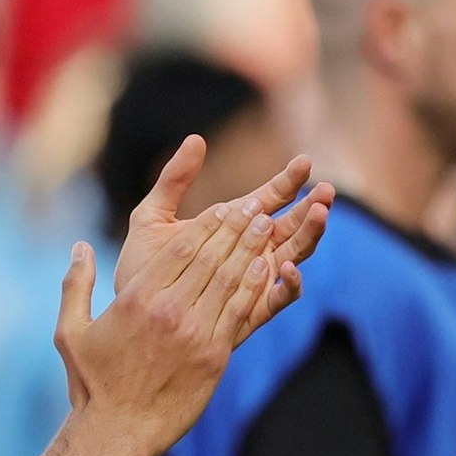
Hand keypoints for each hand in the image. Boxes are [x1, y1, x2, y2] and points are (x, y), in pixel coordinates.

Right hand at [53, 179, 329, 455]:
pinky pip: (239, 312)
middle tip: (255, 206)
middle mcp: (168, 311)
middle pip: (210, 258)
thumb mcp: (70, 331)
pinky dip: (255, 285)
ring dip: (250, 249)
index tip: (225, 207)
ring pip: (230, 279)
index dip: (207, 225)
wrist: (118, 431)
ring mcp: (194, 334)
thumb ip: (76, 285)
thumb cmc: (92, 383)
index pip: (180, 250)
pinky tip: (267, 266)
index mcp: (135, 300)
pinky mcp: (214, 357)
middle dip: (235, 228)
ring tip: (266, 226)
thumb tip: (80, 247)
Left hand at [114, 138, 328, 295]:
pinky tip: (289, 266)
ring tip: (318, 215)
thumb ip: (174, 181)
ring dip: (309, 236)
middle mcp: (251, 253)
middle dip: (311, 208)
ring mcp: (254, 282)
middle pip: (292, 227)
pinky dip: (289, 283)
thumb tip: (195, 138)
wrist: (130, 316)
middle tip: (326, 191)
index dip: (289, 181)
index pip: (270, 199)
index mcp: (232, 228)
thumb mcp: (152, 217)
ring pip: (294, 257)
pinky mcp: (250, 311)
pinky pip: (279, 298)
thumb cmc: (141, 267)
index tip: (304, 162)